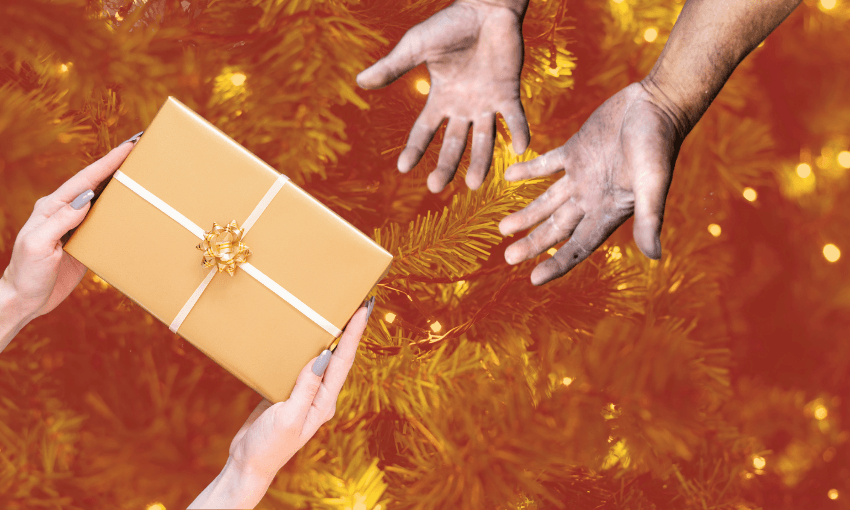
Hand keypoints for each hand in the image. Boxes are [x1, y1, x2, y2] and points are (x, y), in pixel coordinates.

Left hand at [0, 134, 140, 347]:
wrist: (25, 300)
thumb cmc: (27, 273)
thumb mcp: (39, 245)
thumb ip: (60, 221)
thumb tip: (87, 198)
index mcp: (52, 207)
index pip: (85, 180)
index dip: (107, 162)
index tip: (128, 146)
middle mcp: (64, 212)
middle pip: (95, 183)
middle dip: (117, 166)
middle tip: (140, 151)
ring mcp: (75, 226)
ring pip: (103, 200)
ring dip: (121, 186)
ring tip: (143, 175)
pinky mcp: (84, 242)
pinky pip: (106, 222)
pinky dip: (121, 212)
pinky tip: (134, 209)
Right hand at [189, 299, 375, 508]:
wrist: (248, 463)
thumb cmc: (269, 446)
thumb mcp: (288, 418)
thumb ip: (305, 389)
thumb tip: (322, 357)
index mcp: (325, 401)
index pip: (343, 361)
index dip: (354, 333)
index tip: (364, 309)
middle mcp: (320, 395)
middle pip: (339, 355)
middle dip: (349, 329)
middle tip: (358, 301)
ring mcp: (306, 392)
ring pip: (321, 357)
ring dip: (330, 334)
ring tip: (337, 310)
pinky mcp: (289, 391)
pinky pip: (301, 363)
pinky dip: (305, 345)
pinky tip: (304, 333)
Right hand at [357, 0, 529, 192]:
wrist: (484, 6)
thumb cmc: (450, 23)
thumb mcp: (416, 45)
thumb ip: (393, 66)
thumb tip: (360, 81)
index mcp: (440, 97)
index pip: (424, 131)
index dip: (414, 150)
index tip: (403, 169)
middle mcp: (463, 106)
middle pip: (453, 144)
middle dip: (445, 166)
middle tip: (436, 187)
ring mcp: (486, 101)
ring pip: (484, 139)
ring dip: (481, 162)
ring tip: (475, 184)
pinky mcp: (509, 91)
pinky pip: (514, 117)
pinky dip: (518, 132)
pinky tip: (521, 149)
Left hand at [499, 82, 684, 284]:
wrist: (659, 103)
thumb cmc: (659, 143)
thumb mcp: (653, 182)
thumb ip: (649, 217)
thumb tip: (655, 256)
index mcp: (609, 210)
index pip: (579, 246)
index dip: (557, 263)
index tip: (533, 280)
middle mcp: (593, 197)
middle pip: (558, 228)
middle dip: (534, 243)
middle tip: (508, 257)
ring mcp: (582, 174)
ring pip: (548, 201)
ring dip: (527, 214)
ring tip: (502, 228)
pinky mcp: (576, 149)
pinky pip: (547, 165)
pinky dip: (528, 171)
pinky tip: (509, 176)